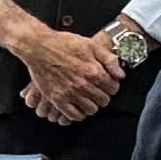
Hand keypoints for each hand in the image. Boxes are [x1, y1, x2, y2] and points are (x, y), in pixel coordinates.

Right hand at [0, 1, 125, 107]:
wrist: (39, 46)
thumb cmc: (64, 43)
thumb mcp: (91, 45)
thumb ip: (109, 59)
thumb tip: (121, 74)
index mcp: (94, 71)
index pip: (113, 88)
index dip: (112, 86)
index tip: (107, 84)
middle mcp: (83, 84)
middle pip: (103, 101)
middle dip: (103, 96)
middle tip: (97, 91)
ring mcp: (70, 93)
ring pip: (91, 110)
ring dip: (92, 105)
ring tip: (88, 99)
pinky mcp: (57, 99)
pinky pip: (73, 115)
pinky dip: (78, 114)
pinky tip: (78, 107)